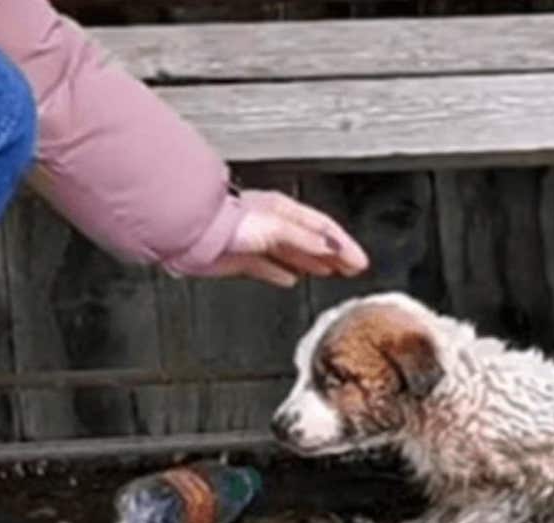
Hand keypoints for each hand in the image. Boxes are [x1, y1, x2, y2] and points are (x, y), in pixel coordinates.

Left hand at [202, 190, 368, 286]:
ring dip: (313, 264)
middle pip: (311, 241)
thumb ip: (306, 239)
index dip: (344, 245)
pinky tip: (290, 280)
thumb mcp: (277, 227)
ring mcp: (257, 242)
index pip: (324, 228)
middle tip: (351, 268)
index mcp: (284, 211)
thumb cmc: (229, 221)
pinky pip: (269, 268)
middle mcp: (272, 224)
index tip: (359, 262)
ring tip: (329, 272)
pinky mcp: (242, 260)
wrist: (194, 233)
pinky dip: (283, 274)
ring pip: (293, 254)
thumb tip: (333, 247)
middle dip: (334, 255)